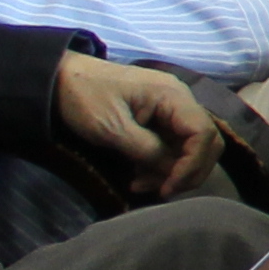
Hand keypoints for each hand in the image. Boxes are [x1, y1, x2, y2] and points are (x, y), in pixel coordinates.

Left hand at [51, 54, 225, 199]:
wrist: (61, 78)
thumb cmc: (84, 98)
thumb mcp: (112, 128)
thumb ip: (147, 150)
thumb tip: (171, 172)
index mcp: (172, 96)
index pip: (203, 133)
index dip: (191, 165)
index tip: (167, 187)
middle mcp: (180, 100)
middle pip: (207, 141)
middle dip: (188, 171)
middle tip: (161, 191)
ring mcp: (171, 108)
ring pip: (192, 146)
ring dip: (174, 171)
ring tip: (141, 184)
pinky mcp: (159, 118)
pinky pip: (174, 144)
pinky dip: (163, 164)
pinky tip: (139, 174)